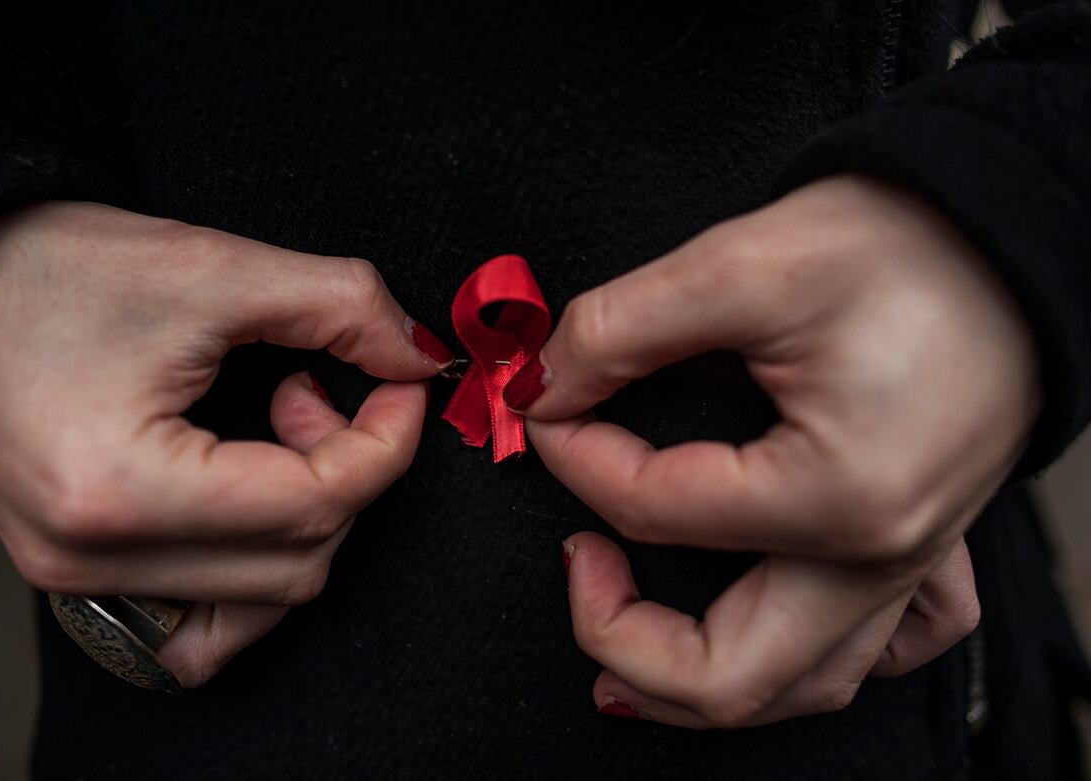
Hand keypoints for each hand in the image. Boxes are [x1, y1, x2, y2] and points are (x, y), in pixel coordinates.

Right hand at [0, 202, 452, 686]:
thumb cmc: (53, 272)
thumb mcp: (211, 266)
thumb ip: (340, 307)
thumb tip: (418, 357)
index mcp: (120, 489)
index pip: (315, 506)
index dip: (387, 441)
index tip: (403, 381)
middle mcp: (93, 559)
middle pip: (299, 563)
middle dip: (346, 471)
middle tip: (314, 387)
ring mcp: (77, 579)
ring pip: (261, 601)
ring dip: (305, 518)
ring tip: (271, 430)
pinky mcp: (76, 575)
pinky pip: (203, 622)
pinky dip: (255, 569)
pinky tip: (252, 494)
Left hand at [508, 175, 1038, 726]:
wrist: (1008, 233)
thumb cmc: (906, 242)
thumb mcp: (743, 264)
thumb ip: (620, 330)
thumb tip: (545, 384)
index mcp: (833, 498)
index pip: (650, 511)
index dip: (574, 455)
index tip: (547, 405)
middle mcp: (879, 557)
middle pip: (725, 676)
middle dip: (618, 633)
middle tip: (575, 563)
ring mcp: (911, 562)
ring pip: (801, 685)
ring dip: (701, 678)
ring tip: (627, 633)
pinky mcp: (927, 543)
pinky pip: (881, 648)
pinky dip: (813, 657)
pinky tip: (770, 622)